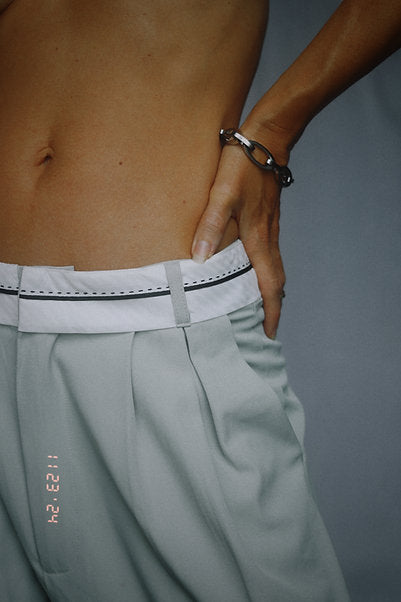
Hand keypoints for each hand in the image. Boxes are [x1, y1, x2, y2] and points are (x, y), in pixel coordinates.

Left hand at [191, 136, 286, 339]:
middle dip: (272, 306)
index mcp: (259, 239)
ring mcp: (270, 229)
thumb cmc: (244, 167)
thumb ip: (210, 227)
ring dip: (269, 289)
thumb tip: (199, 259)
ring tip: (258, 305)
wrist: (266, 141)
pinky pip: (269, 254)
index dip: (271, 310)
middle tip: (265, 326)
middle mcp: (268, 238)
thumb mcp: (222, 196)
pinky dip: (265, 271)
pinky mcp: (267, 219)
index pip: (269, 284)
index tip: (269, 332)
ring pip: (273, 268)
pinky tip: (252, 270)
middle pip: (275, 280)